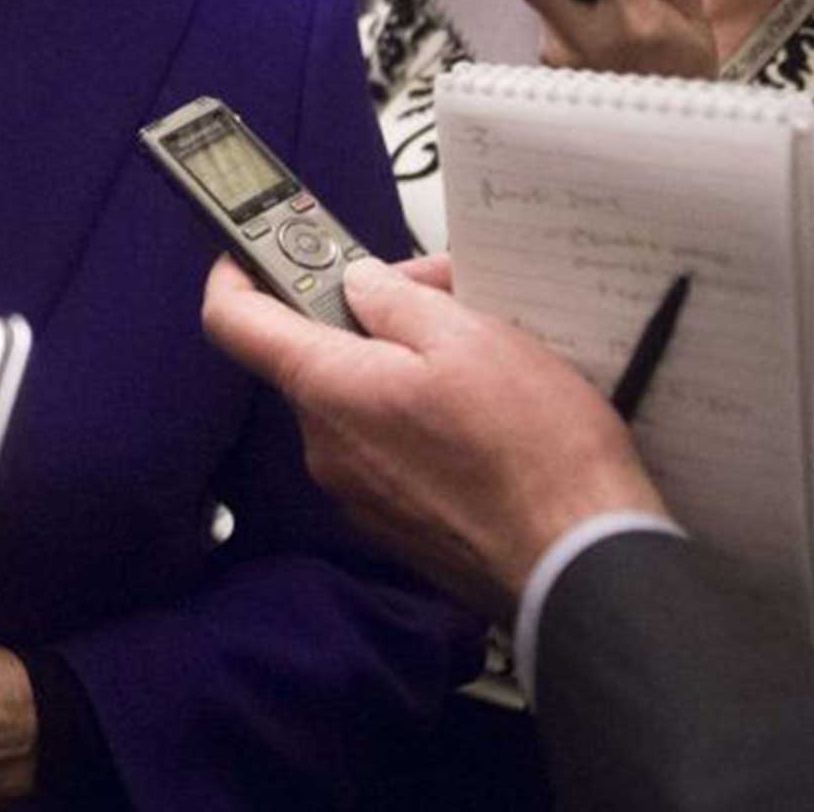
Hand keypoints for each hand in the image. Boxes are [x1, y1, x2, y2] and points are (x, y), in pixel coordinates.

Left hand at [202, 253, 667, 620]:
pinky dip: (417, 414)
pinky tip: (481, 407)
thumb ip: (395, 300)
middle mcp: (324, 444)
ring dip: (403, 363)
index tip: (253, 248)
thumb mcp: (469, 337)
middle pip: (315, 354)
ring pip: (358, 398)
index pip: (233, 322)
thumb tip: (356, 283)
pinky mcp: (393, 519)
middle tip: (441, 289)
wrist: (581, 566)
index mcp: (326, 388)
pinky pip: (386, 445)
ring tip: (482, 349)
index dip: (235, 274)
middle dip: (370, 313)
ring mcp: (356, 488)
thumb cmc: (533, 453)